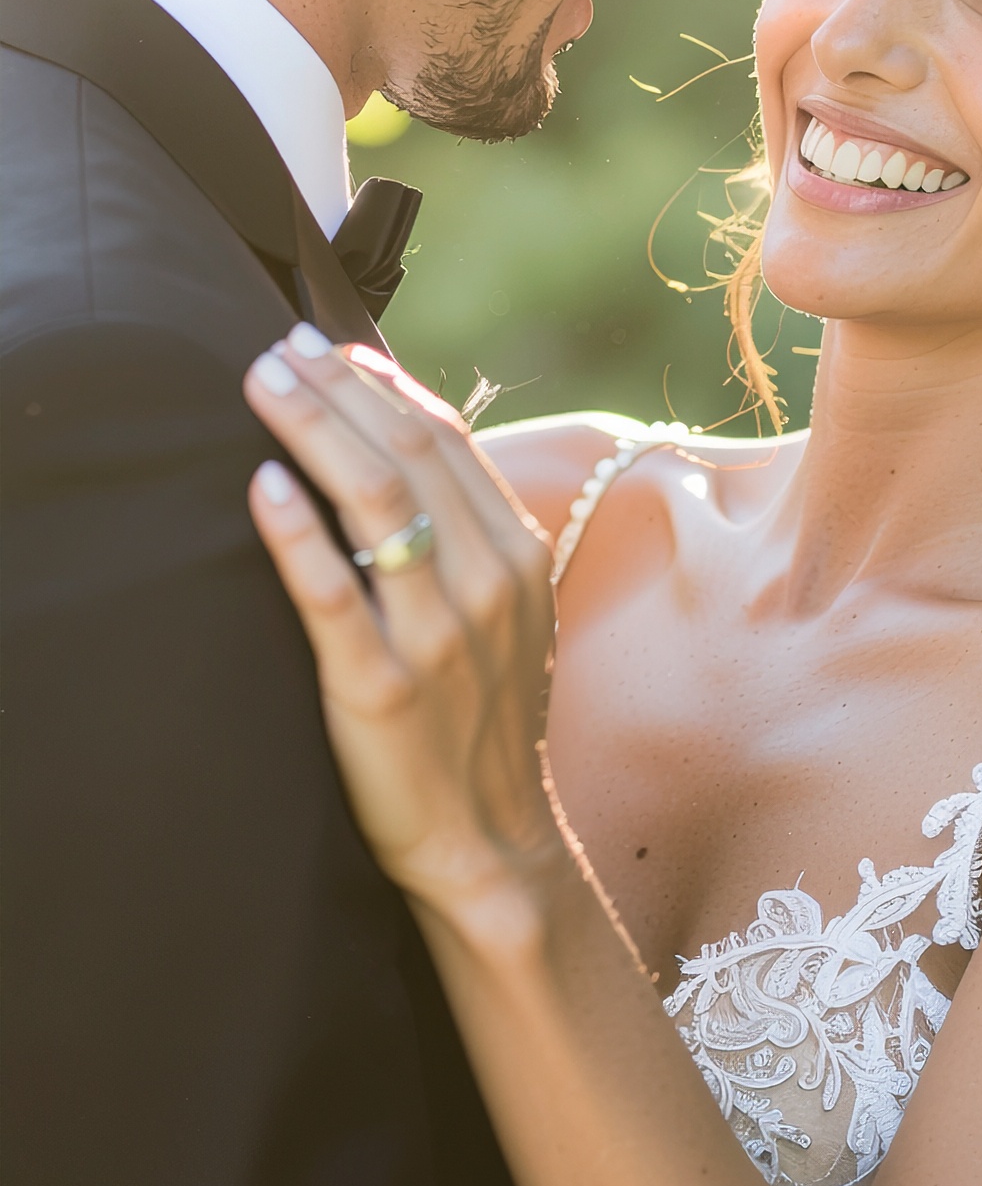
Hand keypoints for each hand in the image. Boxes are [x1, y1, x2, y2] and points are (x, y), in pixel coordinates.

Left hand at [243, 324, 563, 916]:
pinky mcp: (379, 688)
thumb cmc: (485, 719)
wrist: (491, 839)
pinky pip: (333, 594)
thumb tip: (405, 442)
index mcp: (516, 556)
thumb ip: (470, 534)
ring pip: (371, 501)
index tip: (326, 347)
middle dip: (336, 387)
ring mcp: (435, 636)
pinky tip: (262, 486)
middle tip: (274, 348)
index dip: (380, 383)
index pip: (444, 441)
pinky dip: (296, 532)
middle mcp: (484, 584)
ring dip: (312, 427)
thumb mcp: (506, 614)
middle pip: (405, 452)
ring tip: (261, 385)